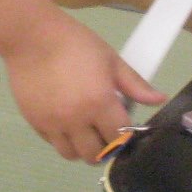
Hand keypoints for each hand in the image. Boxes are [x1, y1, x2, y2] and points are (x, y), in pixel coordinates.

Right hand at [1, 10, 164, 161]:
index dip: (125, 136)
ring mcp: (53, 124)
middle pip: (96, 154)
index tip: (124, 129)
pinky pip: (53, 144)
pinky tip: (66, 123)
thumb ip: (135, 84)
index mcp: (100, 103)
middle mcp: (76, 119)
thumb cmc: (76, 44)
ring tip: (85, 133)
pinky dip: (63, 140)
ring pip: (72, 155)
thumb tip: (159, 99)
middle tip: (106, 133)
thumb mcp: (111, 60)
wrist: (32, 37)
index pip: (119, 138)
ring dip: (82, 148)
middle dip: (105, 147)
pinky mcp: (35, 122)